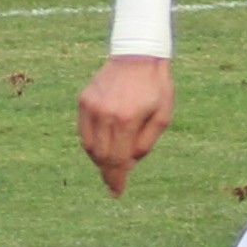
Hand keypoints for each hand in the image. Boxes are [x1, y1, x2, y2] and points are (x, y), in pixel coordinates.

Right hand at [78, 54, 174, 193]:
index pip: (117, 160)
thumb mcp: (163, 116)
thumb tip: (129, 164)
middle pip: (101, 156)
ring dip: (98, 159)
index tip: (117, 192)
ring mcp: (92, 107)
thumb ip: (145, 143)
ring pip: (89, 145)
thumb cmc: (156, 86)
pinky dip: (91, 142)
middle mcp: (105, 115)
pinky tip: (102, 146)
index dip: (117, 179)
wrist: (138, 54)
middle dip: (107, 173)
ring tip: (109, 166)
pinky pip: (83, 130)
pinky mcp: (84, 100)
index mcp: (127, 120)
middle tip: (113, 184)